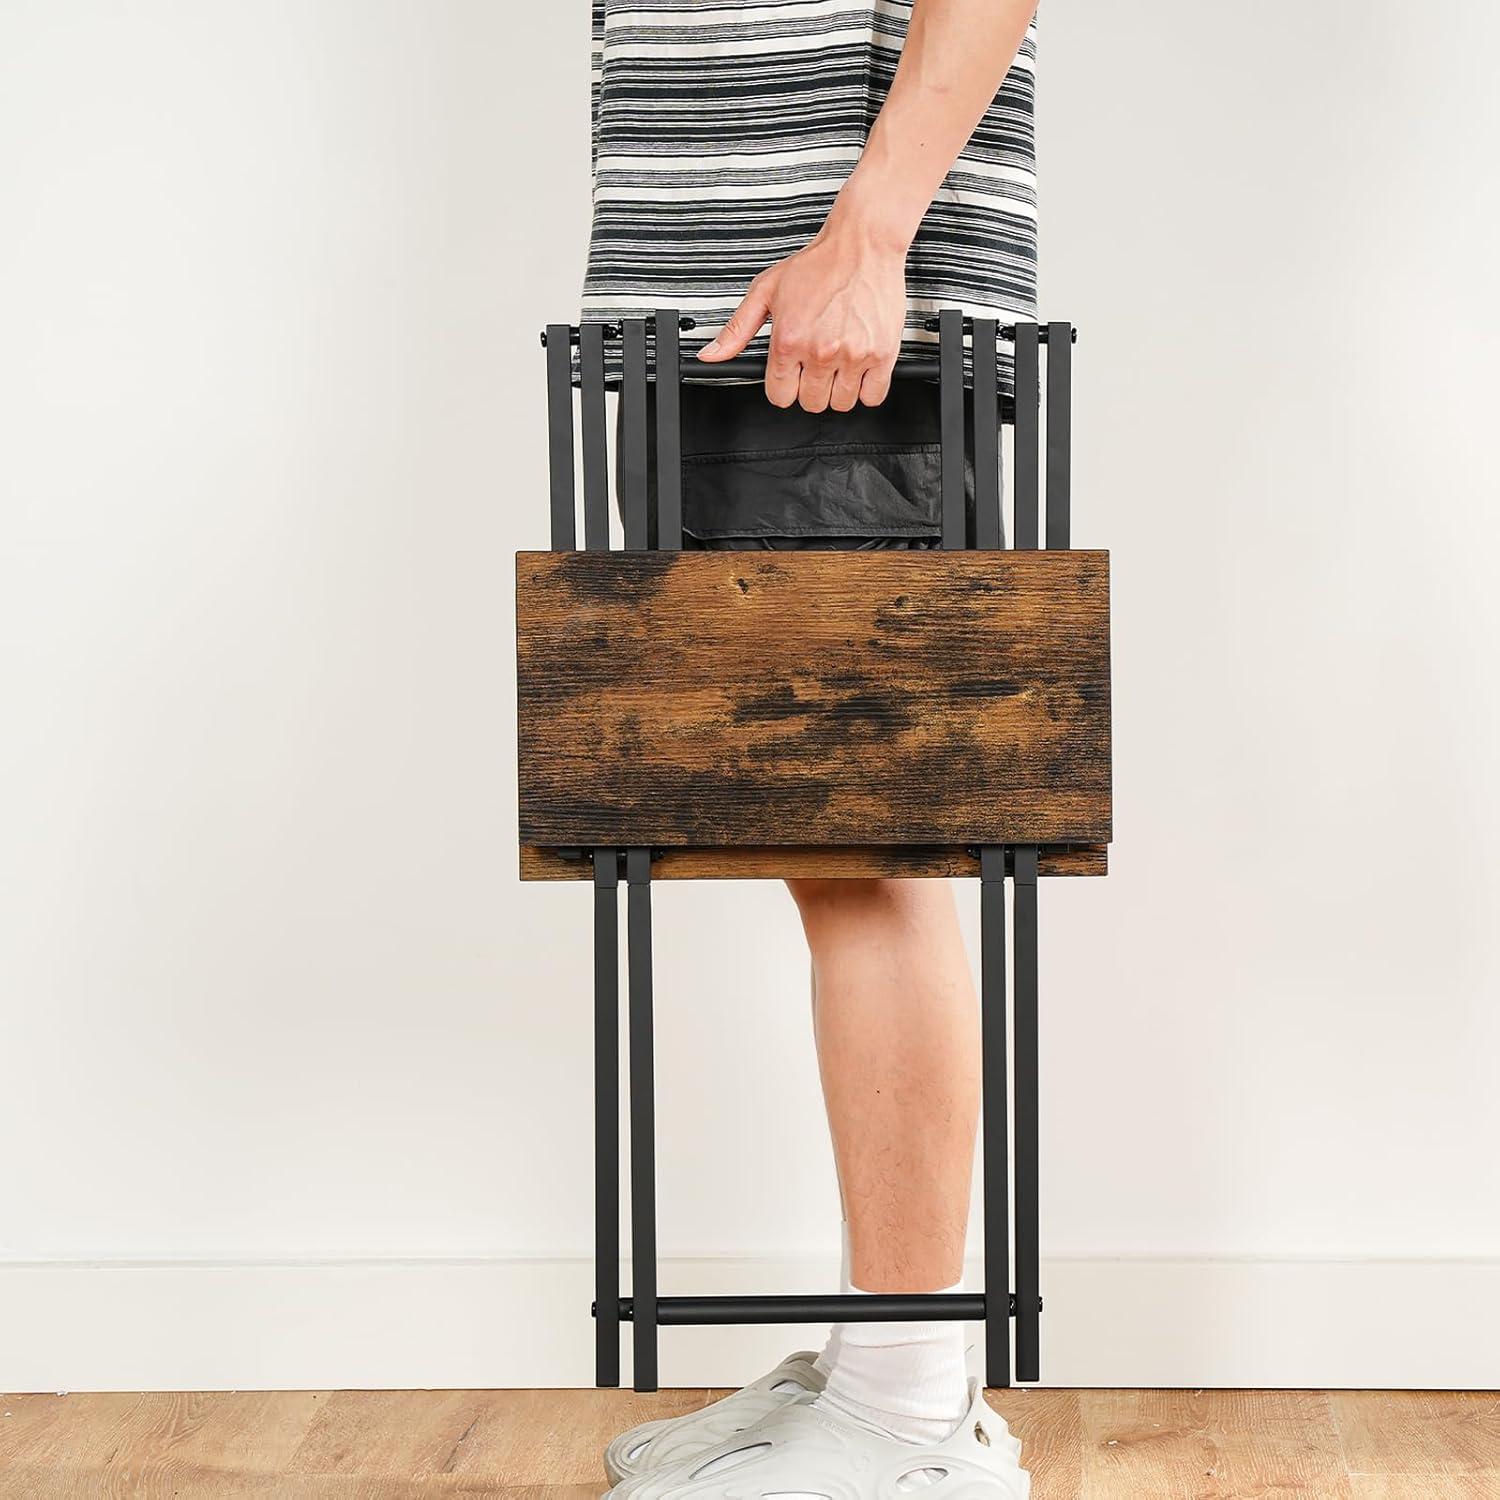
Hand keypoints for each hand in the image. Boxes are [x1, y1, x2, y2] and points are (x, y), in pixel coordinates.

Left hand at [695, 215, 907, 411]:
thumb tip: (711, 356)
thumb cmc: (817, 265)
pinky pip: (873, 397)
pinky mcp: (882, 354)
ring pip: (841, 404)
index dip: (784, 387)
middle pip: (811, 404)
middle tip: (816, 364)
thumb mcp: (765, 292)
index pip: (780, 396)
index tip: (792, 374)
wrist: (861, 244)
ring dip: (838, 390)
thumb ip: (737, 330)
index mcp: (790, 340)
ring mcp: (853, 354)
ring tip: (838, 364)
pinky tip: (858, 369)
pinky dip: (866, 390)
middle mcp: (821, 351)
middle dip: (811, 389)